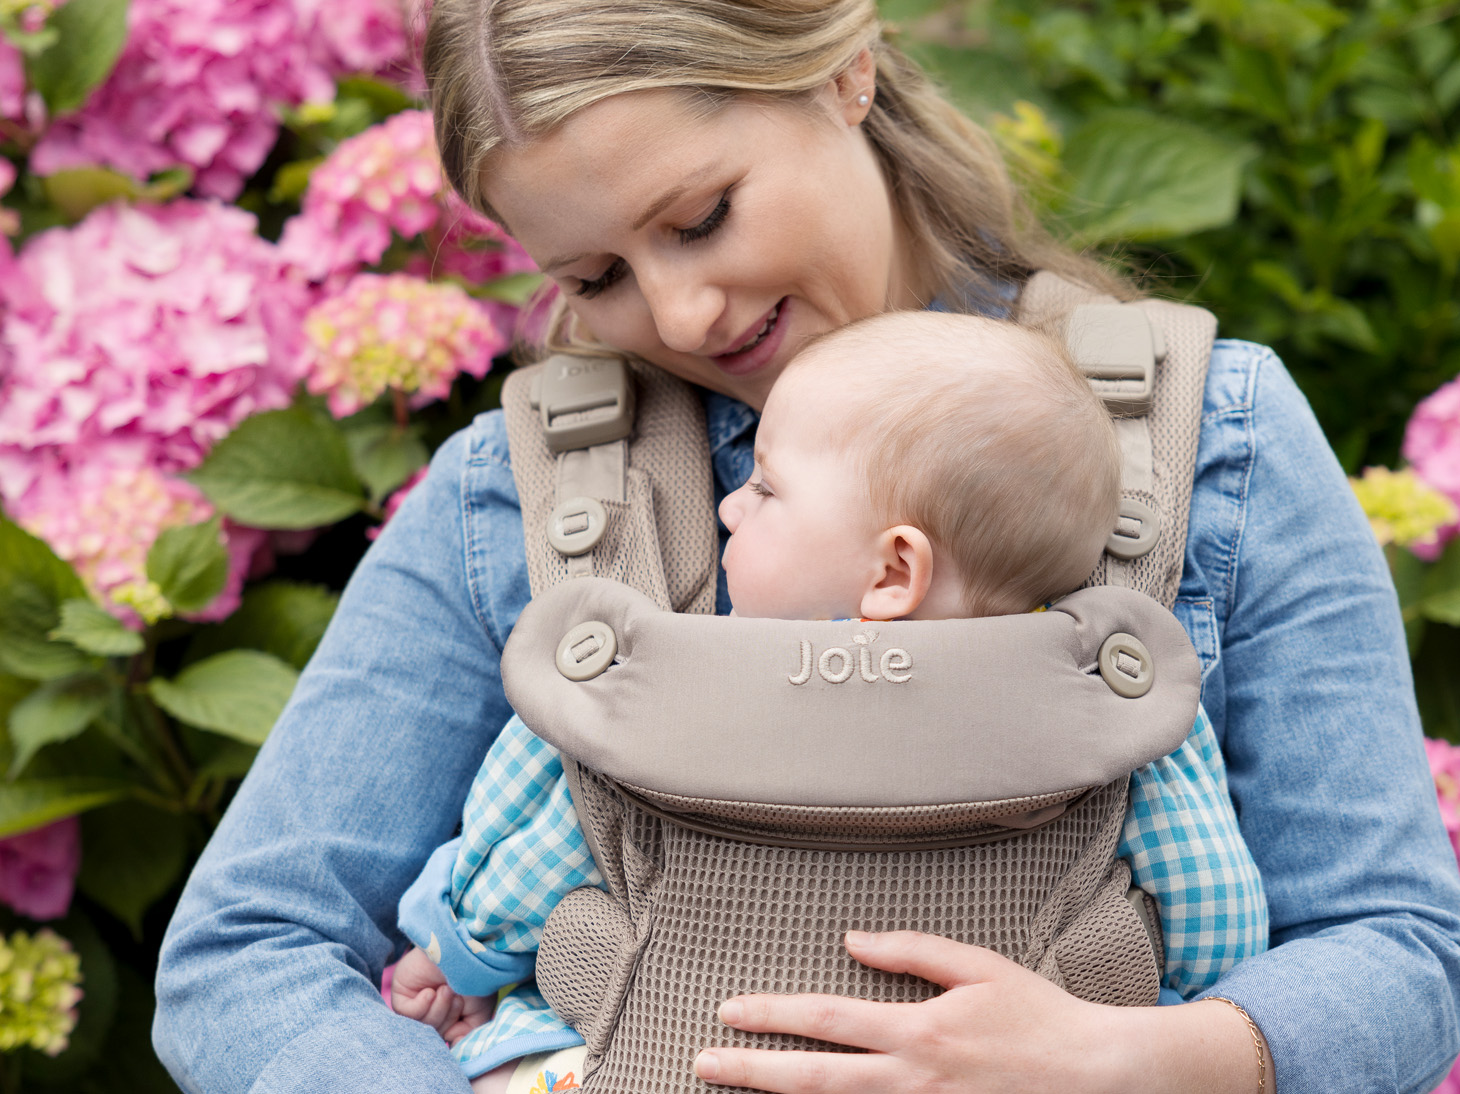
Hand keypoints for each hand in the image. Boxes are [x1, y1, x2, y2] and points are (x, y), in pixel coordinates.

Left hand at [390, 946, 493, 1044]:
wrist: (468, 947)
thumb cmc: (478, 977)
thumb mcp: (479, 1013)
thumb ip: (466, 1036)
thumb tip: (450, 1046)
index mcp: (450, 1015)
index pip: (444, 1041)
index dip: (454, 1036)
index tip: (464, 1022)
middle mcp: (432, 1009)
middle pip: (433, 1036)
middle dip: (448, 1020)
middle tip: (459, 998)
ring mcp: (416, 1002)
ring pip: (420, 1028)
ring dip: (438, 1012)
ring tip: (447, 990)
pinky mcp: (402, 993)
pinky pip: (407, 1015)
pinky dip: (422, 1006)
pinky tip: (431, 991)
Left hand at [692, 931, 1261, 1093]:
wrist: (1096, 1077)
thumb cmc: (1040, 1018)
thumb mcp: (979, 968)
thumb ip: (911, 952)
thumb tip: (852, 940)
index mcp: (919, 1032)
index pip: (827, 1021)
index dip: (771, 1016)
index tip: (729, 1011)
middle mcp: (912, 1081)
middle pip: (814, 1079)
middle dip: (752, 1072)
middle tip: (702, 1065)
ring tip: (735, 1091)